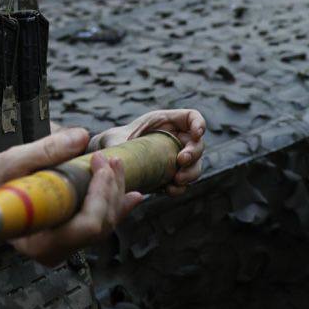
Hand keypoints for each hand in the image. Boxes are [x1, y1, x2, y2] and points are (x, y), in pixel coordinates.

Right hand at [0, 128, 140, 265]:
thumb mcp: (13, 162)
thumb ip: (46, 151)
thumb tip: (81, 136)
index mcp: (39, 241)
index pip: (86, 225)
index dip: (100, 193)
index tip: (99, 162)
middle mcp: (54, 252)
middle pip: (100, 225)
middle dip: (111, 189)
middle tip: (111, 158)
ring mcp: (62, 248)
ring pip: (103, 225)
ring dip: (115, 194)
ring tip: (118, 166)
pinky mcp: (67, 238)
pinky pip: (98, 225)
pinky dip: (114, 205)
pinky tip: (130, 193)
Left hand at [89, 108, 206, 194]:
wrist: (109, 163)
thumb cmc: (112, 142)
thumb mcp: (112, 138)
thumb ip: (115, 142)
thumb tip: (113, 153)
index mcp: (165, 122)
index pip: (192, 118)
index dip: (199, 124)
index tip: (197, 134)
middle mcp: (175, 139)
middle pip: (198, 144)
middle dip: (193, 153)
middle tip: (180, 161)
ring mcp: (176, 159)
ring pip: (195, 165)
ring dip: (191, 173)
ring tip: (177, 180)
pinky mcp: (171, 176)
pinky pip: (183, 183)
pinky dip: (180, 187)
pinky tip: (170, 190)